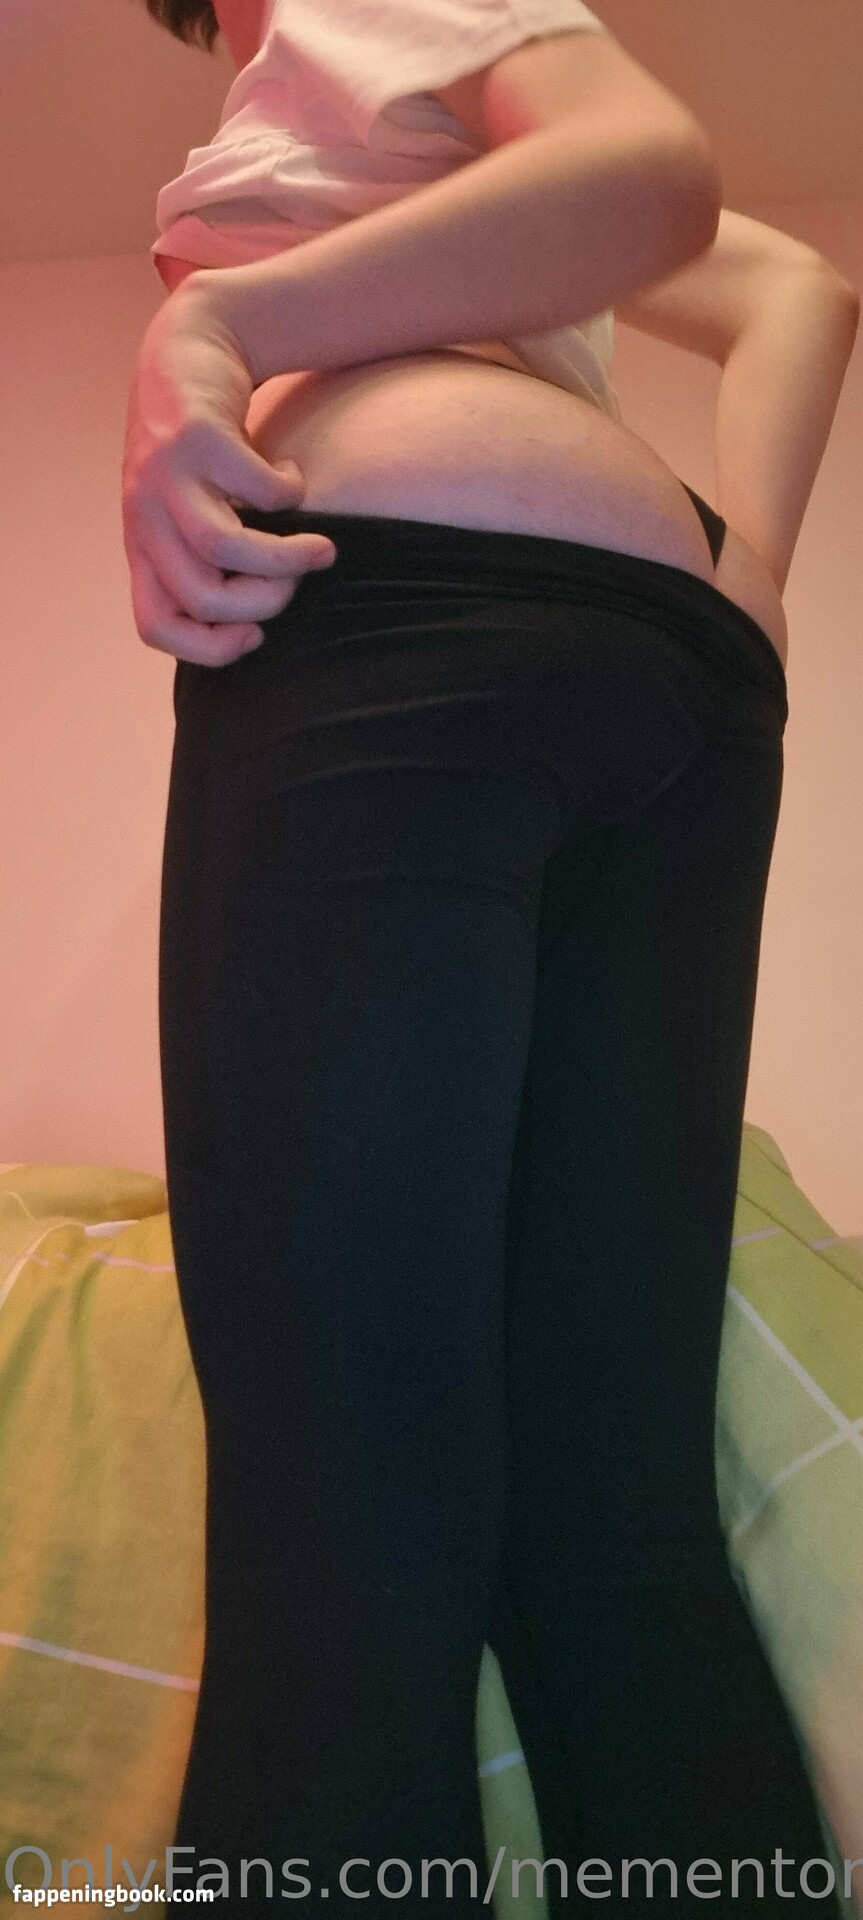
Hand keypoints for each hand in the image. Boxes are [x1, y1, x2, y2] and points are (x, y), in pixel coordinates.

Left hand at [121, 283, 336, 665]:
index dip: (209, 647)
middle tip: (299, 580)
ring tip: (323, 549)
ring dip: (287, 558)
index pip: (156, 625)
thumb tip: (256, 623)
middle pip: (202, 595)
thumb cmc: (200, 448)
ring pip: (224, 547)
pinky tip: (293, 476)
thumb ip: (208, 561)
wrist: (186, 346)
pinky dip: (291, 493)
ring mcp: (166, 474)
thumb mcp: (191, 508)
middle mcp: (145, 514)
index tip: (257, 634)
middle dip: (267, 601)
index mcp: (143, 545)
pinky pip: (258, 489)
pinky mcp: (198, 436)